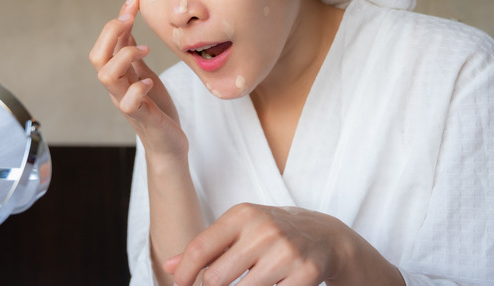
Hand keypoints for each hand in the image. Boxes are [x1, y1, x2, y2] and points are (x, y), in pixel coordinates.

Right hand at [89, 0, 184, 157]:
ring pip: (106, 77)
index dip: (118, 18)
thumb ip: (132, 51)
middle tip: (131, 20)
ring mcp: (126, 102)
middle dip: (111, 33)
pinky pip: (127, 103)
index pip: (107, 42)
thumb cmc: (156, 108)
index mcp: (118, 74)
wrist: (168, 144)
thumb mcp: (144, 72)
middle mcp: (117, 87)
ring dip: (123, 57)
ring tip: (145, 51)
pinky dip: (137, 88)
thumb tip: (126, 23)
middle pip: (97, 57)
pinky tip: (149, 82)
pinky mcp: (140, 117)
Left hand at [163, 203, 354, 285]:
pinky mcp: (305, 274)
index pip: (199, 248)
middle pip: (216, 278)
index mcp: (242, 215)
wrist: (324, 235)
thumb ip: (204, 247)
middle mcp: (264, 230)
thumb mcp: (237, 230)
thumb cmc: (270, 233)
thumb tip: (169, 265)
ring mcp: (286, 252)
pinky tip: (267, 285)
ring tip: (243, 283)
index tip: (180, 285)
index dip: (184, 274)